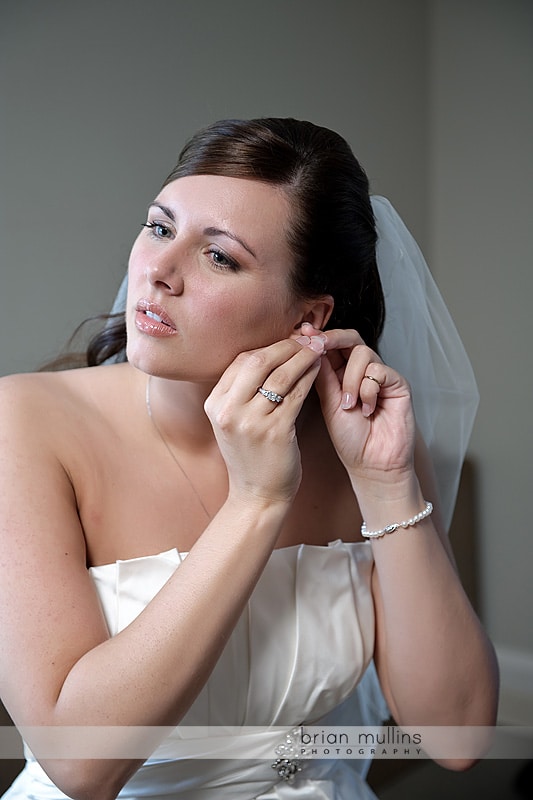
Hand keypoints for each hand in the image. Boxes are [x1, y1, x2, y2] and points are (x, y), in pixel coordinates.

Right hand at [204, 336, 325, 504]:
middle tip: (308, 338)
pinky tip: (320, 368)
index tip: (289, 338)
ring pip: (280, 375)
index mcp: (215, 404)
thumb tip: (271, 353)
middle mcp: (228, 411)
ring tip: (318, 349)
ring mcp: (250, 422)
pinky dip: (309, 376)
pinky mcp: (275, 432)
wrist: (257, 496)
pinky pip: (296, 394)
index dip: (268, 346)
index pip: (241, 361)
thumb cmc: (252, 456)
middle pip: (258, 361)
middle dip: (287, 345)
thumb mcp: (234, 422)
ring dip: (302, 357)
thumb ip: (243, 391)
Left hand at [302, 323, 415, 488]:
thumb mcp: (327, 403)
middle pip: (350, 338)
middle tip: (318, 345)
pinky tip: (367, 410)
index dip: (317, 337)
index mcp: (341, 374)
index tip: (302, 332)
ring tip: (349, 405)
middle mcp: (362, 371)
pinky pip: (379, 371)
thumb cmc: (350, 438)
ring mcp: (381, 376)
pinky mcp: (398, 383)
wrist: (372, 464)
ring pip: (362, 353)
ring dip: (351, 379)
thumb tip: (307, 346)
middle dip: (332, 339)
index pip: (331, 345)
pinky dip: (368, 390)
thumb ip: (321, 375)